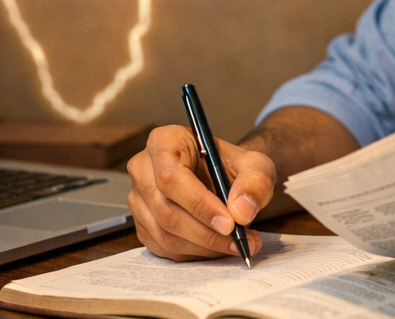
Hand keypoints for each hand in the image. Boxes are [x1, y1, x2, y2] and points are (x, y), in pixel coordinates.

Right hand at [126, 124, 275, 260]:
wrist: (223, 178)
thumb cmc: (232, 166)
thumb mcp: (255, 164)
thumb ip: (255, 182)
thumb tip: (241, 211)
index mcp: (165, 142)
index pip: (172, 178)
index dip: (199, 204)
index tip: (230, 223)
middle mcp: (143, 169)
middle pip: (166, 210)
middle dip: (206, 233)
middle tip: (240, 241)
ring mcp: (139, 199)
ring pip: (164, 234)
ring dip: (204, 247)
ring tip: (237, 244)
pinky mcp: (142, 224)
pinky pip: (164, 248)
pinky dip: (194, 253)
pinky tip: (217, 247)